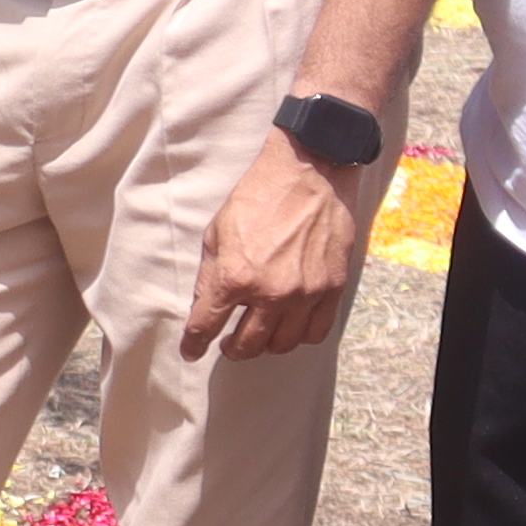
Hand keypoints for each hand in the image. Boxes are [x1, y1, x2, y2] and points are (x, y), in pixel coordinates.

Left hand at [183, 131, 367, 360]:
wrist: (310, 174)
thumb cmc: (259, 198)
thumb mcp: (216, 233)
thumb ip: (209, 276)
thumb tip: (203, 308)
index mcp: (235, 277)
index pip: (206, 327)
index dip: (194, 345)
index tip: (192, 351)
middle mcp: (271, 292)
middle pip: (248, 345)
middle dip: (232, 348)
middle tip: (228, 343)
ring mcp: (306, 293)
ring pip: (283, 344)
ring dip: (266, 345)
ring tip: (259, 333)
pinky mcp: (333, 288)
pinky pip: (316, 332)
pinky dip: (299, 336)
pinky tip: (289, 325)